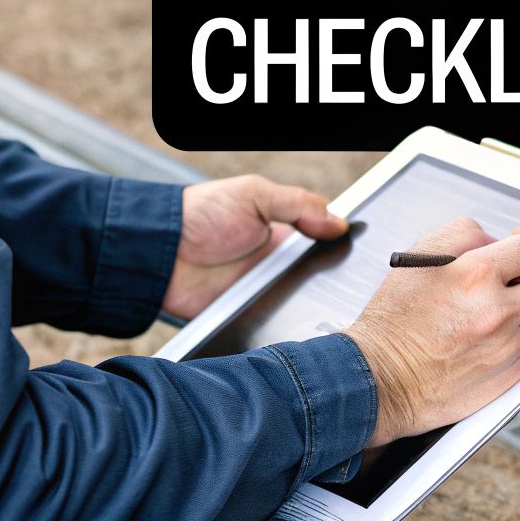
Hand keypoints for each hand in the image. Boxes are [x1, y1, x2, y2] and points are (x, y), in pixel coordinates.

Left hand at [164, 174, 346, 317]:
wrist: (159, 252)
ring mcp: (262, 290)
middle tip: (344, 283)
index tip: (360, 253)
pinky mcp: (247, 316)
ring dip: (310, 303)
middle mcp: (275, 262)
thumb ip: (298, 204)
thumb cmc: (201, 214)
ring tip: (325, 306)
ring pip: (301, 303)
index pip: (323, 241)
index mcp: (282, 230)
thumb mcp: (255, 195)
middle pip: (318, 277)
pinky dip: (285, 325)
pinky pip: (274, 325)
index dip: (340, 246)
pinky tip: (298, 324)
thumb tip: (339, 222)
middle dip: (331, 280)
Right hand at [345, 218, 519, 446]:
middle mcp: (498, 313)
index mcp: (477, 275)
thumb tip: (496, 241)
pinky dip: (509, 344)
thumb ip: (465, 236)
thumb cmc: (392, 321)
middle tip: (511, 284)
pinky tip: (480, 343)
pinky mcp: (506, 378)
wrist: (379, 380)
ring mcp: (505, 349)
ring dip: (519, 314)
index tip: (519, 252)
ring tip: (483, 317)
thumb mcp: (418, 257)